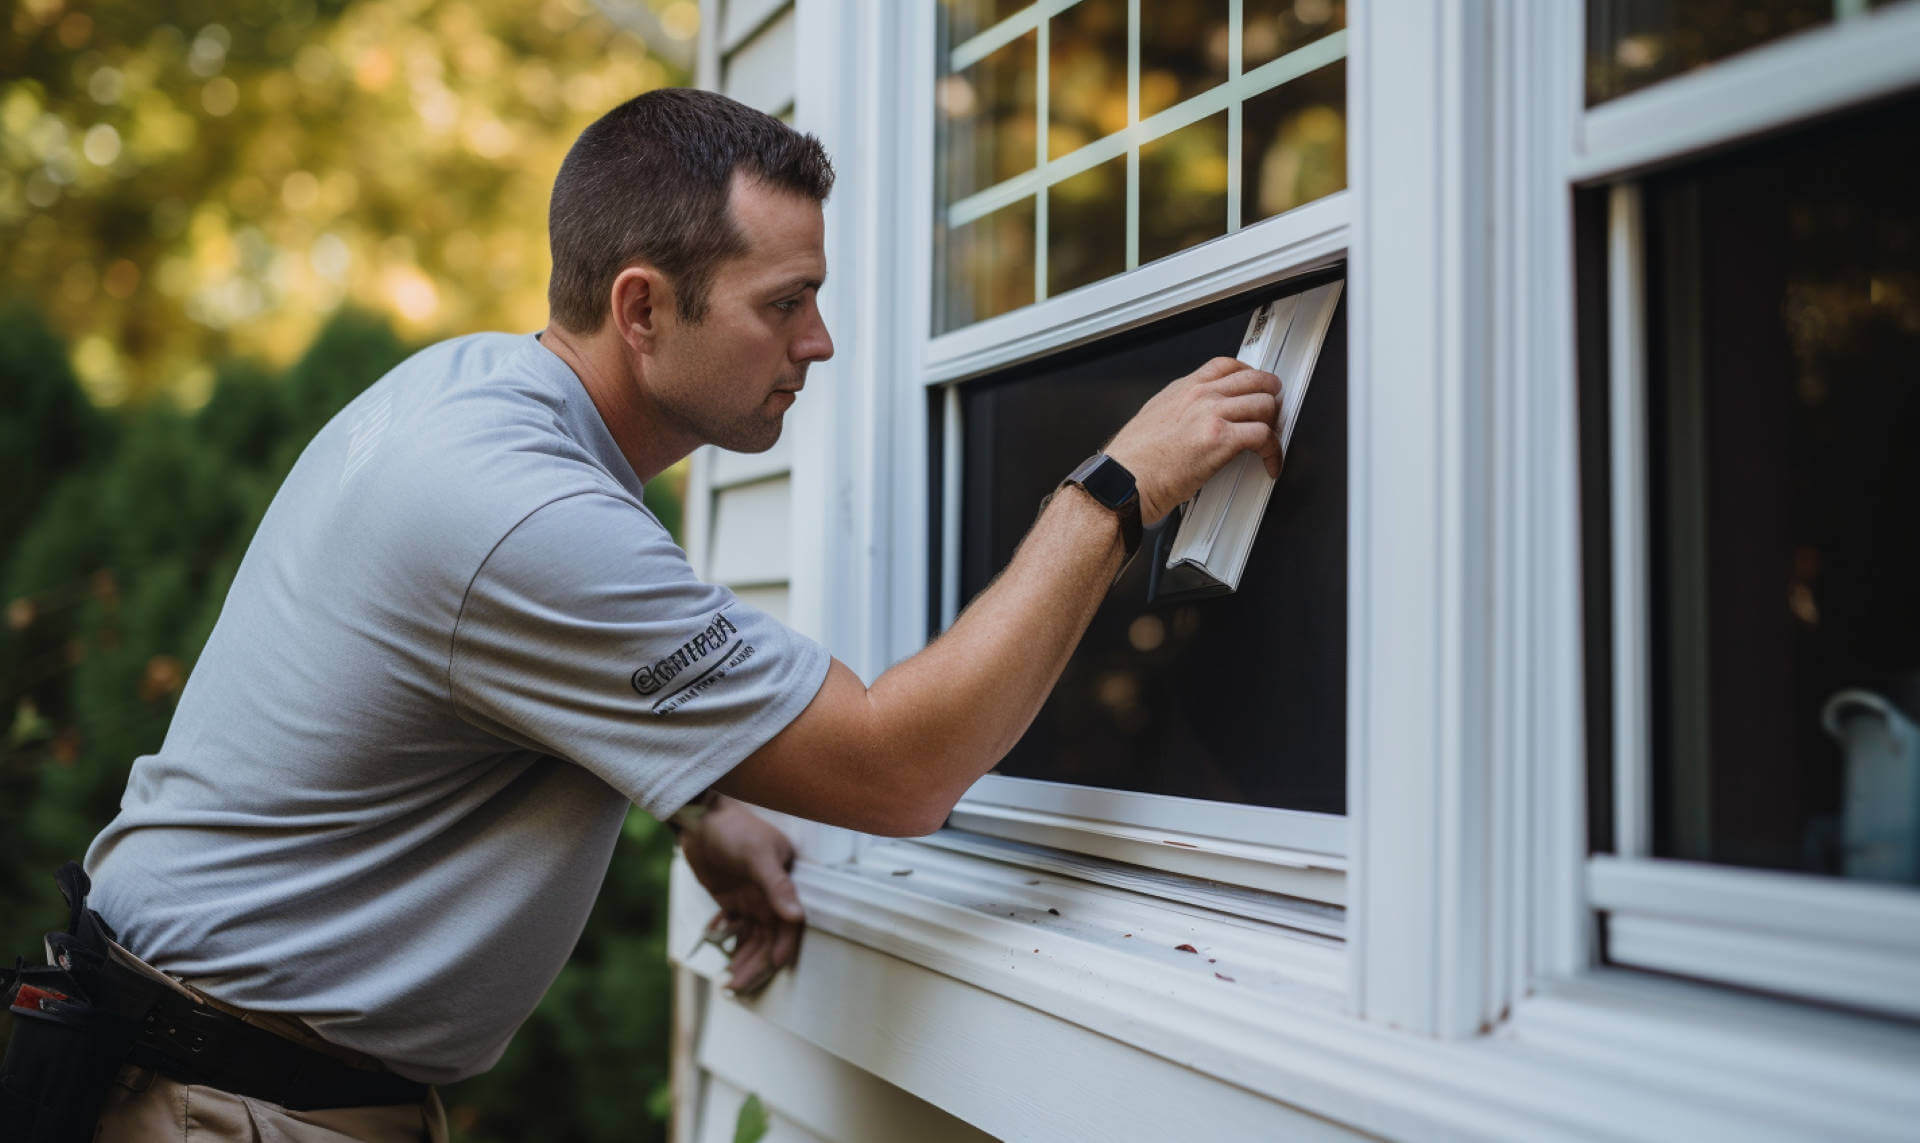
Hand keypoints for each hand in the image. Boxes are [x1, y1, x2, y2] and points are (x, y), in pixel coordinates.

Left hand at [677, 797, 804, 992]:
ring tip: (726, 984)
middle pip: (769, 940)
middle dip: (756, 965)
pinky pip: (734, 930)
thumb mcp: (757, 854)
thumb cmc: (734, 828)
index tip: (774, 967)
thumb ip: (777, 885)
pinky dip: (728, 943)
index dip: (783, 947)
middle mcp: (771, 896)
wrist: (700, 816)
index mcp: (785, 884)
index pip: (789, 925)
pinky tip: (717, 952)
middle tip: (737, 987)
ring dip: (741, 961)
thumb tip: (797, 916)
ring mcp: (751, 900)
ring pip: (751, 940)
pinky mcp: (732, 901)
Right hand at [1101, 356, 1281, 526]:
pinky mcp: (1221, 439)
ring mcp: (1212, 414)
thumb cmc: (1132, 462)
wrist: (1123, 480)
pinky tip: (1269, 462)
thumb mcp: (1153, 419)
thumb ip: (1179, 411)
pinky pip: (1264, 436)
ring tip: (1270, 441)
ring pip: (1264, 404)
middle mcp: (1199, 396)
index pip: (1226, 365)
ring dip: (1273, 424)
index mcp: (1182, 389)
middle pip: (1254, 379)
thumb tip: (1196, 418)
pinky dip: (1273, 451)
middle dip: (1270, 396)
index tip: (1256, 387)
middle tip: (1273, 412)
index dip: (1250, 374)